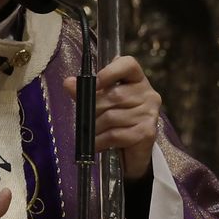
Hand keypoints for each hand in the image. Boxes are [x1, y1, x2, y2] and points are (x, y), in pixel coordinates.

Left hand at [64, 55, 161, 181]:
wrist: (133, 154)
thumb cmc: (116, 123)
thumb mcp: (101, 103)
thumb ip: (86, 92)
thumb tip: (69, 83)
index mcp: (137, 80)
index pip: (128, 64)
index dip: (110, 71)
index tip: (93, 83)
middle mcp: (148, 94)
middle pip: (114, 95)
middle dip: (93, 109)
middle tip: (84, 119)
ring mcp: (149, 114)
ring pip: (112, 117)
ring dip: (95, 128)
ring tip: (91, 134)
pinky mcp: (147, 133)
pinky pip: (115, 134)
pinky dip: (100, 141)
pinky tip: (96, 144)